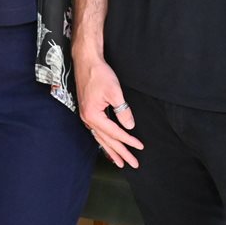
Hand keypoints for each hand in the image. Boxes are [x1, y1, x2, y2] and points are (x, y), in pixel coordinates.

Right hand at [74, 45, 143, 167]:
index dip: (128, 141)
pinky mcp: (88, 111)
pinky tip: (107, 144)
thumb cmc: (99, 74)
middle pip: (106, 140)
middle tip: (132, 164)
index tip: (140, 147)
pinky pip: (97, 131)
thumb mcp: (114, 92)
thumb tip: (129, 126)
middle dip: (120, 153)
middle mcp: (87, 118)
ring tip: (119, 162)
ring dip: (111, 150)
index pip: (114, 133)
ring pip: (100, 138)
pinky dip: (104, 140)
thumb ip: (123, 111)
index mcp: (93, 115)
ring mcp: (86, 116)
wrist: (86, 60)